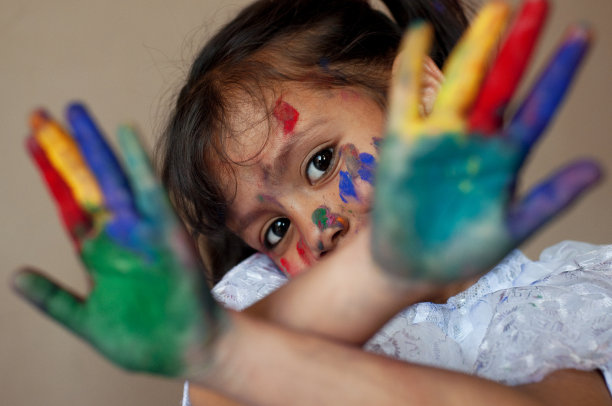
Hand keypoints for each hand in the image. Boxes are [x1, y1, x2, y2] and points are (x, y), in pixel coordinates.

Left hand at [13, 104, 224, 377]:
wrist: (187, 349)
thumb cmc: (142, 338)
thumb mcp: (85, 321)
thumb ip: (52, 299)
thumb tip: (15, 277)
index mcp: (96, 251)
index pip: (68, 202)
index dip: (49, 172)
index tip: (31, 142)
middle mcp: (116, 233)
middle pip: (84, 183)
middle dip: (61, 149)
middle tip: (39, 114)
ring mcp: (141, 230)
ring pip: (111, 179)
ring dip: (92, 147)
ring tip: (72, 113)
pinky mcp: (167, 233)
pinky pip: (151, 192)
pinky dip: (139, 163)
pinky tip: (126, 132)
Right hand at [373, 0, 600, 281]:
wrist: (411, 266)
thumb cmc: (461, 252)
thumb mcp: (510, 230)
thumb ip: (548, 200)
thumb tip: (595, 168)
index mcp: (506, 158)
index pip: (537, 107)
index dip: (558, 73)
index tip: (581, 36)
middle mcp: (475, 139)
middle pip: (501, 82)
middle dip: (519, 44)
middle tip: (539, 2)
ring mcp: (439, 136)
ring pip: (460, 82)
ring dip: (476, 47)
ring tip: (496, 11)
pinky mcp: (403, 141)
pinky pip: (406, 96)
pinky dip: (410, 65)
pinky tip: (419, 35)